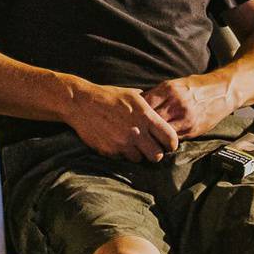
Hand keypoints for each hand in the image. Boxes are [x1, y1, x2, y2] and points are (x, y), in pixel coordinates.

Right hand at [64, 81, 180, 160]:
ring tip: (130, 142)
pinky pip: (122, 158)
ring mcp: (122, 143)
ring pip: (139, 159)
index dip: (171, 143)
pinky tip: (116, 140)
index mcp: (145, 116)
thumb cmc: (109, 96)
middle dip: (155, 153)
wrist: (81, 103)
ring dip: (137, 153)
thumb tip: (162, 113)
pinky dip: (121, 153)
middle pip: (157, 156)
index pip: (170, 138)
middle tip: (150, 147)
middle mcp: (136, 132)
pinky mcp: (109, 151)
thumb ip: (149, 107)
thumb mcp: (133, 95)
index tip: (167, 143)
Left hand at [143, 74, 236, 138]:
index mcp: (169, 90)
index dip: (136, 111)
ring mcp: (185, 119)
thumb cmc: (196, 87)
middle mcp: (176, 104)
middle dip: (142, 126)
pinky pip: (174, 139)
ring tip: (145, 138)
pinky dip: (166, 140)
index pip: (144, 104)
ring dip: (153, 136)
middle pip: (151, 120)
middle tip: (134, 130)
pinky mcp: (193, 130)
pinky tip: (160, 140)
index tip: (131, 116)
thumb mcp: (175, 84)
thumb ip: (158, 94)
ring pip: (161, 132)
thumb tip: (139, 104)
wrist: (222, 91)